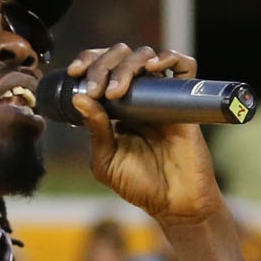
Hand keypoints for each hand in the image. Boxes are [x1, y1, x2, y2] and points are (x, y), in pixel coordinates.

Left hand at [66, 45, 222, 226]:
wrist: (175, 203)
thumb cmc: (140, 185)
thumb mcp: (106, 161)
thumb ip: (94, 131)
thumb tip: (79, 98)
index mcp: (116, 108)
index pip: (102, 69)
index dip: (88, 62)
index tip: (75, 73)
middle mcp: (139, 97)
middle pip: (121, 57)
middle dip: (103, 64)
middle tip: (97, 88)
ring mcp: (162, 97)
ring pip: (147, 56)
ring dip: (128, 64)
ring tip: (117, 90)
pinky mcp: (185, 101)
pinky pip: (184, 66)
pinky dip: (170, 57)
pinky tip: (153, 67)